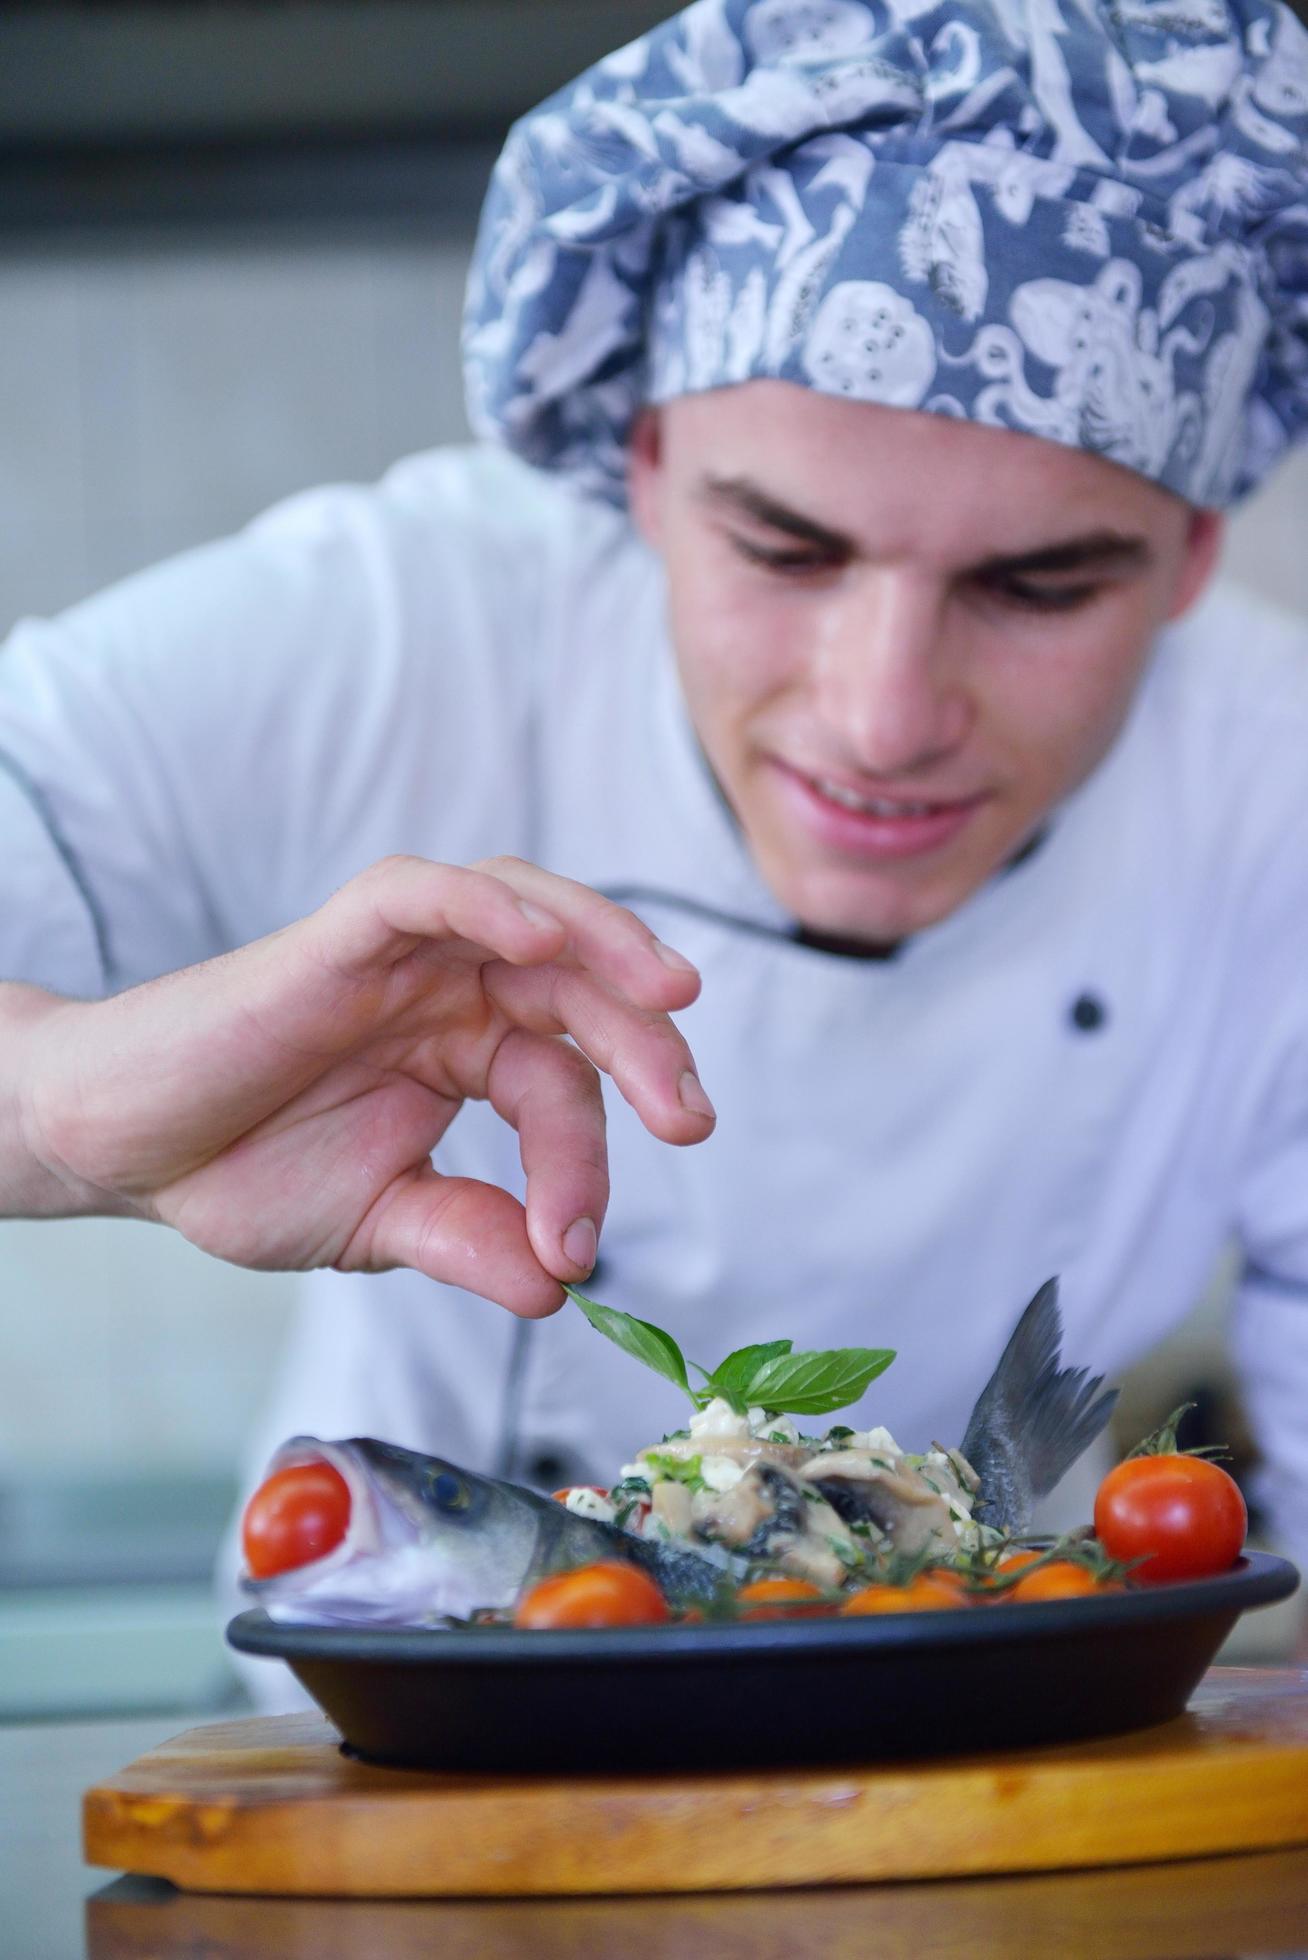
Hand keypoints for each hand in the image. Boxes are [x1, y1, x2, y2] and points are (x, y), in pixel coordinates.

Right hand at [14, 856, 713, 1314]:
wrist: (124, 1151)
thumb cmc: (245, 1172)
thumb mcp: (383, 1223)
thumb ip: (473, 1241)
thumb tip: (564, 1292)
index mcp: (473, 1050)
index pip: (564, 1087)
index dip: (586, 1166)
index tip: (574, 1252)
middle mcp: (452, 992)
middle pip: (580, 989)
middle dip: (648, 1045)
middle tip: (690, 1121)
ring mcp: (401, 958)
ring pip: (526, 912)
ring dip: (606, 943)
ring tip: (669, 995)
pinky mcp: (338, 937)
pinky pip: (423, 895)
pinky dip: (485, 904)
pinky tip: (539, 942)